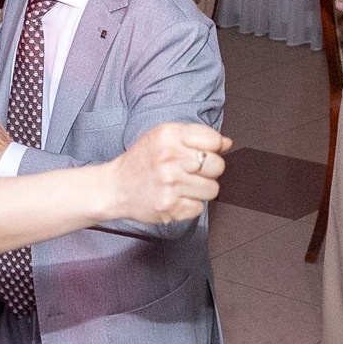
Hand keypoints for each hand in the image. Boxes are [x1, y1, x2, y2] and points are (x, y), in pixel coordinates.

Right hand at [109, 121, 229, 224]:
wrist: (115, 187)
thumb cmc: (141, 161)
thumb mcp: (163, 138)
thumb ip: (195, 136)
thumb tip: (227, 143)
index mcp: (168, 136)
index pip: (213, 140)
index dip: (213, 148)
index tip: (204, 152)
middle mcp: (169, 159)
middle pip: (217, 166)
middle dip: (209, 170)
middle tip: (191, 171)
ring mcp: (170, 185)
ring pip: (212, 189)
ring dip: (201, 190)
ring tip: (182, 185)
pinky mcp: (170, 207)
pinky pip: (199, 207)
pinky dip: (190, 205)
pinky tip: (175, 197)